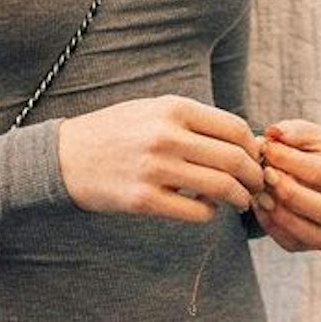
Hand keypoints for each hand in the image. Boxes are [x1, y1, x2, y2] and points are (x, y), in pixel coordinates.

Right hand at [57, 95, 264, 221]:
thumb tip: (243, 140)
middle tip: (257, 185)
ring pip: (221, 187)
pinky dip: (209, 213)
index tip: (255, 159)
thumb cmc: (115, 132)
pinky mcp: (143, 200)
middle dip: (254, 176)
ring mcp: (155, 169)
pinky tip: (205, 209)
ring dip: (239, 198)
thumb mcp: (152, 110)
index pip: (235, 128)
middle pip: (234, 159)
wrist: (64, 157)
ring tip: (240, 201)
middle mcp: (166, 136)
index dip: (253, 147)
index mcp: (173, 108)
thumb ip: (193, 121)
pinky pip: (196, 212)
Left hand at [252, 119, 320, 252]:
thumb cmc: (312, 150)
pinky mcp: (319, 242)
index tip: (266, 150)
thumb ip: (293, 131)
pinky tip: (261, 206)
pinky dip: (274, 227)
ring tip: (260, 195)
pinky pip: (296, 244)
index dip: (292, 162)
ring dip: (283, 217)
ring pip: (316, 237)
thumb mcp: (307, 135)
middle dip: (292, 195)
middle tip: (266, 176)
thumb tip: (275, 133)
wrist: (314, 173)